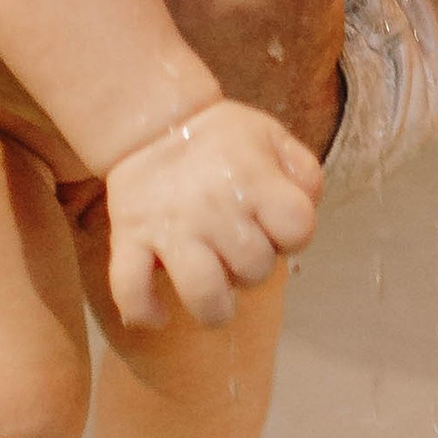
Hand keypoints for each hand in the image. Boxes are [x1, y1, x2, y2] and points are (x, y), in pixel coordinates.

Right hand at [103, 96, 320, 328]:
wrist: (152, 125)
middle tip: (237, 248)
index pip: (298, 229)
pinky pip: (130, 289)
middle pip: (254, 270)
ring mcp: (169, 227)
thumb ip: (303, 174)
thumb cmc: (221, 140)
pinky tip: (160, 312)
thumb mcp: (272, 138)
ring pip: (202, 292)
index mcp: (253, 180)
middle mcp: (213, 207)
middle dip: (253, 268)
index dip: (294, 234)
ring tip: (212, 293)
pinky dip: (145, 310)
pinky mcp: (129, 238)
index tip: (276, 226)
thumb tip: (307, 211)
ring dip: (214, 306)